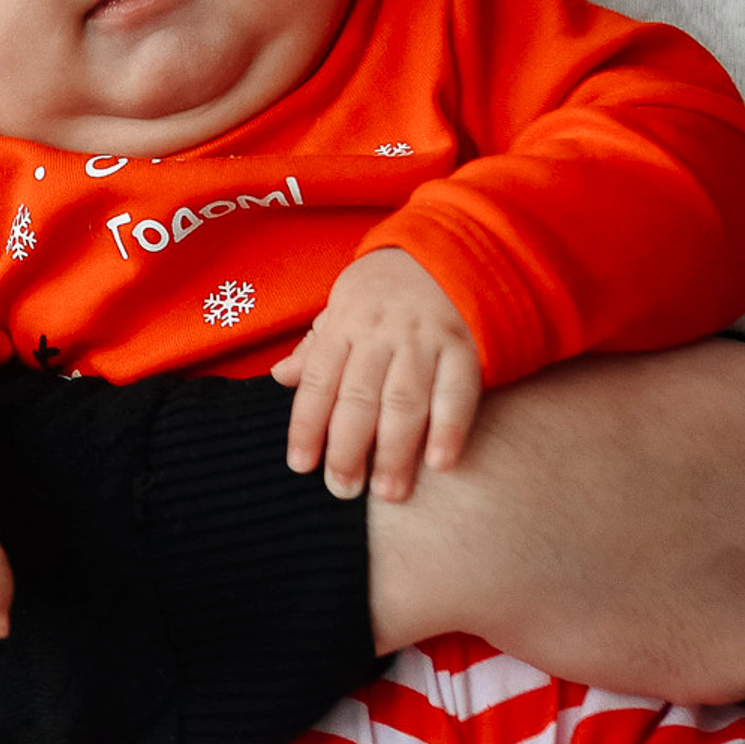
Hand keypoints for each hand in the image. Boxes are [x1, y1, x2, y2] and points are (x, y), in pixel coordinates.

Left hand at [271, 250, 481, 502]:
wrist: (444, 251)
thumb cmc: (382, 291)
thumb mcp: (339, 307)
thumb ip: (315, 348)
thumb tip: (280, 377)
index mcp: (344, 326)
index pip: (318, 382)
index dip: (306, 426)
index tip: (300, 465)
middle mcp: (381, 334)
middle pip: (359, 398)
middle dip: (348, 449)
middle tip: (342, 489)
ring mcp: (424, 340)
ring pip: (405, 400)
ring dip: (395, 451)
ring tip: (387, 492)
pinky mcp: (465, 346)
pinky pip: (457, 391)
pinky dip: (450, 427)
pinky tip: (440, 463)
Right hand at [366, 338, 744, 702]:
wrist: (476, 516)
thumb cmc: (540, 427)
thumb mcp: (649, 372)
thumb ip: (715, 399)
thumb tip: (723, 427)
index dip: (739, 469)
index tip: (682, 480)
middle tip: (660, 534)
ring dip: (736, 592)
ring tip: (644, 577)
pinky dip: (698, 643)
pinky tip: (633, 614)